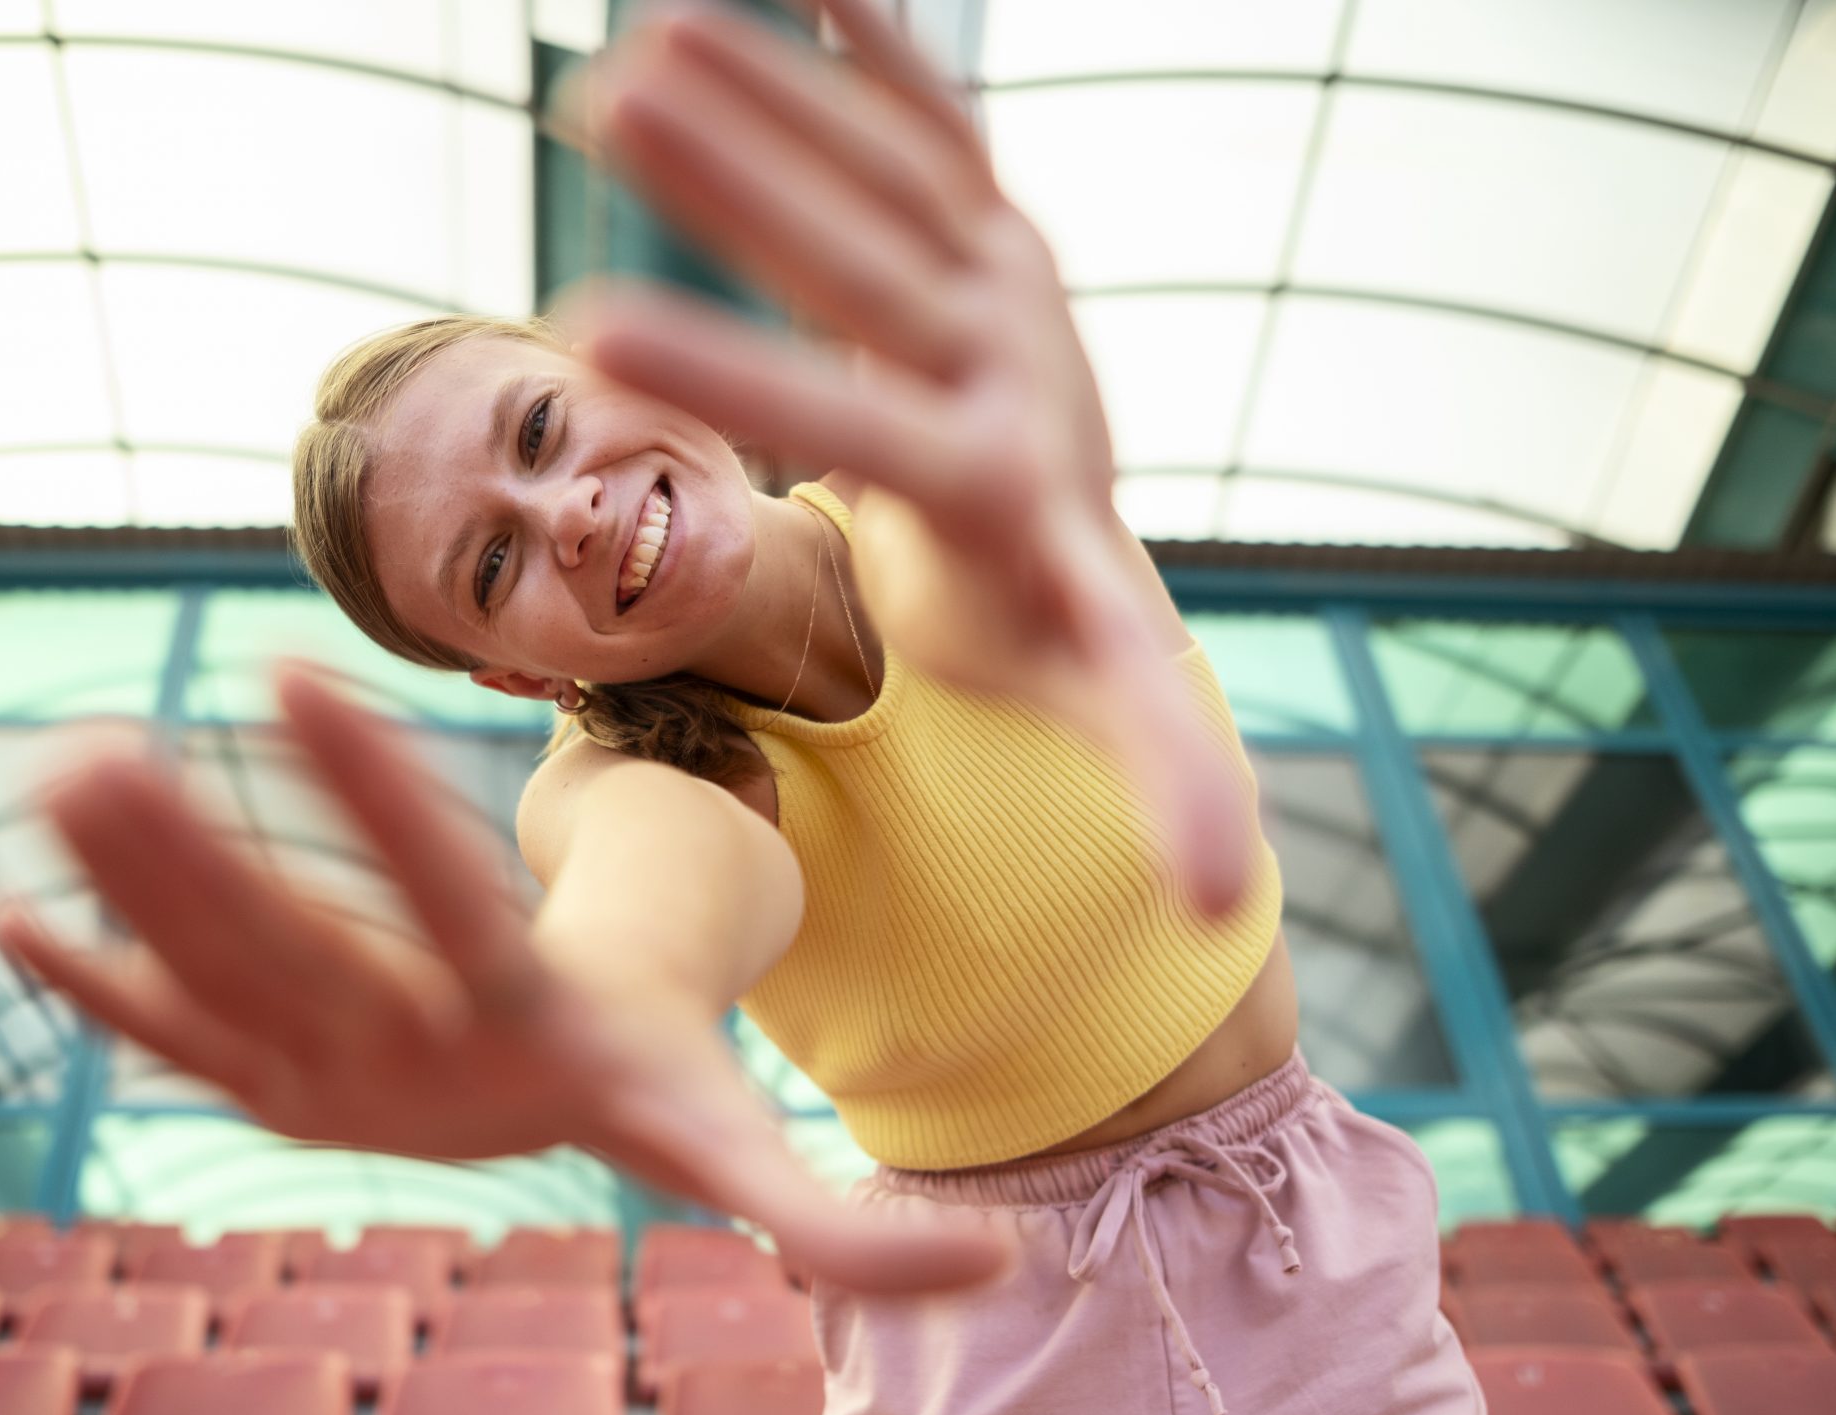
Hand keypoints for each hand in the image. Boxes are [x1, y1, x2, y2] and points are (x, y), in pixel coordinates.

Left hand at [0, 662, 1009, 1294]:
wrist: (537, 1118)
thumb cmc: (645, 1083)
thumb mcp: (731, 1137)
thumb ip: (835, 1222)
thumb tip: (989, 1282)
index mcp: (510, 1037)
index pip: (436, 907)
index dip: (366, 800)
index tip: (286, 676)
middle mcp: (392, 1063)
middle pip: (281, 946)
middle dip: (188, 857)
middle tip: (97, 748)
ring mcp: (310, 1074)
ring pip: (203, 970)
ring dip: (121, 879)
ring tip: (55, 767)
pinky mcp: (256, 1073)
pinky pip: (162, 1029)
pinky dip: (85, 980)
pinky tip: (2, 911)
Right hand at [557, 0, 1253, 914]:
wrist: (1070, 511)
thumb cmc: (1041, 618)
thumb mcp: (1103, 698)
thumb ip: (1170, 775)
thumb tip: (1236, 907)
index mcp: (1016, 478)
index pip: (886, 434)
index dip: (760, 390)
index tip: (599, 350)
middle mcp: (1017, 355)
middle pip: (876, 263)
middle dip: (746, 186)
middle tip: (616, 103)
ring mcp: (1003, 274)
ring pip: (889, 167)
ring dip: (769, 94)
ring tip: (637, 44)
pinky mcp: (988, 221)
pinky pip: (928, 118)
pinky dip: (871, 44)